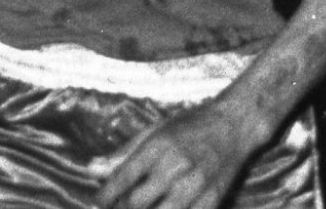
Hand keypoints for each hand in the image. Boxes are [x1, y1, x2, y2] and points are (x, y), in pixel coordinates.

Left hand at [93, 103, 263, 208]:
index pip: (122, 179)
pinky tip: (166, 207)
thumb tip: (91, 170)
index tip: (99, 201)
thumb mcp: (154, 131)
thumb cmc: (190, 126)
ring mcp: (195, 185)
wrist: (234, 126)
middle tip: (119, 206)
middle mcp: (175, 167)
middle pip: (137, 203)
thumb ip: (123, 153)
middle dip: (122, 208)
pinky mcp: (212, 199)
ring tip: (142, 207)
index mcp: (158, 147)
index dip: (106, 195)